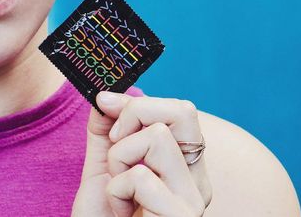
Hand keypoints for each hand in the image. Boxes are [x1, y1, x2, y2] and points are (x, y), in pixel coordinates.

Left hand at [70, 91, 212, 216]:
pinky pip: (141, 177)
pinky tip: (122, 210)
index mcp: (184, 166)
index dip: (139, 102)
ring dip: (120, 158)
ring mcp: (193, 200)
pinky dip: (117, 190)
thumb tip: (105, 95)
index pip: (182, 110)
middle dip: (135, 116)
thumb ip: (106, 131)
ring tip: (119, 189)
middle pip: (183, 111)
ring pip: (157, 138)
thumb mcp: (103, 167)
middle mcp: (197, 180)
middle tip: (116, 146)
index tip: (106, 107)